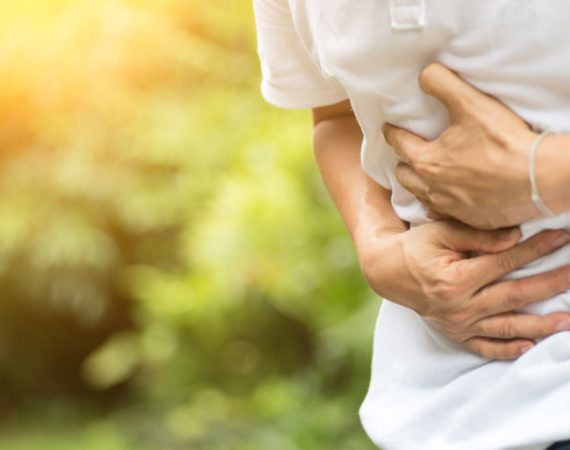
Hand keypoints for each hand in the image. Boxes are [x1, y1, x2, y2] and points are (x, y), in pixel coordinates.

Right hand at [358, 220, 569, 358]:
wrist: (388, 272)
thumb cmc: (415, 247)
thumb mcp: (440, 232)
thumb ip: (478, 235)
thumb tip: (515, 238)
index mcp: (455, 278)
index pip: (505, 262)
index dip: (536, 249)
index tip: (561, 237)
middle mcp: (459, 305)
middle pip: (515, 295)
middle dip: (551, 284)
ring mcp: (458, 323)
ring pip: (507, 326)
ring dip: (541, 324)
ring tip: (568, 321)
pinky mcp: (456, 333)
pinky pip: (486, 347)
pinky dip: (508, 350)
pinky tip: (531, 347)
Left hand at [383, 63, 539, 229]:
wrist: (539, 178)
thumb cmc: (503, 141)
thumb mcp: (470, 103)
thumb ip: (442, 84)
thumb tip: (424, 75)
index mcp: (427, 161)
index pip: (399, 144)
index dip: (392, 133)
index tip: (388, 130)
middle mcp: (433, 189)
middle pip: (405, 177)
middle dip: (402, 164)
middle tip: (406, 156)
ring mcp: (451, 208)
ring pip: (423, 197)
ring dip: (420, 186)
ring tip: (424, 177)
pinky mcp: (470, 220)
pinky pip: (445, 214)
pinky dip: (442, 205)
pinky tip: (448, 200)